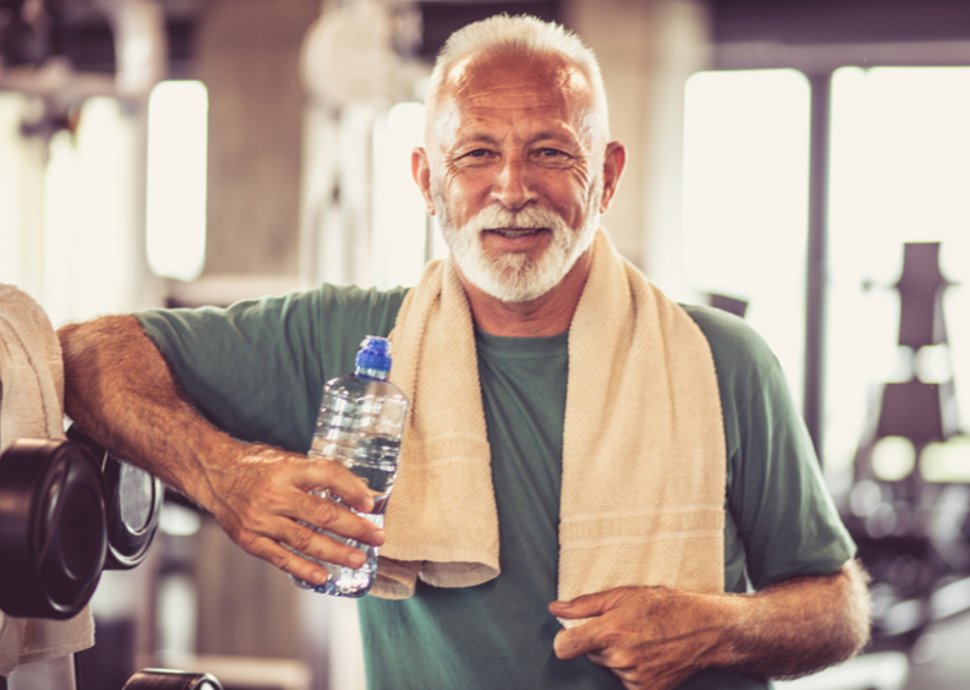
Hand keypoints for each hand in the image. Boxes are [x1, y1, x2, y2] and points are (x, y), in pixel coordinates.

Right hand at [200, 443, 384, 584]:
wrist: (213, 473)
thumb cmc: (256, 465)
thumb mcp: (286, 459)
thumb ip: (317, 474)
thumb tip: (358, 492)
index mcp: (287, 469)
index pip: (327, 475)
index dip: (351, 489)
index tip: (370, 503)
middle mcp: (274, 494)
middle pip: (321, 513)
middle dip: (354, 527)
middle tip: (376, 537)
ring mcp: (261, 519)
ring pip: (305, 539)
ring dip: (335, 552)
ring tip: (358, 560)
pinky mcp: (250, 539)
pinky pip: (280, 558)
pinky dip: (303, 568)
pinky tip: (323, 576)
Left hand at [549, 586, 726, 689]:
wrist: (705, 629)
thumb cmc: (665, 606)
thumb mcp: (623, 595)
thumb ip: (585, 605)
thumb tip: (555, 608)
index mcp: (610, 632)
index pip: (565, 647)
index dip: (565, 639)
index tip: (572, 634)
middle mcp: (620, 658)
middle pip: (589, 654)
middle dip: (598, 642)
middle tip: (623, 628)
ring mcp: (633, 678)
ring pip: (607, 667)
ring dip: (616, 656)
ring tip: (640, 640)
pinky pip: (624, 681)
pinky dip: (630, 670)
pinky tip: (647, 656)